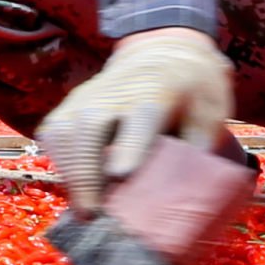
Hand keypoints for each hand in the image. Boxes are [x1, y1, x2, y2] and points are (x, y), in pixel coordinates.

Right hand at [36, 29, 233, 213]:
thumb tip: (186, 193)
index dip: (129, 148)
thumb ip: (197, 149)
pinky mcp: (69, 103)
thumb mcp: (210, 114)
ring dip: (70, 173)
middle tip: (91, 213)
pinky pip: (54, 134)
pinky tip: (75, 183)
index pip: (139, 120)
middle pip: (89, 127)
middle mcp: (115, 93)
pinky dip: (60, 161)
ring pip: (64, 132)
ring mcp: (86, 96)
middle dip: (86, 171)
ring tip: (83, 208)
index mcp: (156, 94)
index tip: (121, 176)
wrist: (163, 51)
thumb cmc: (191, 91)